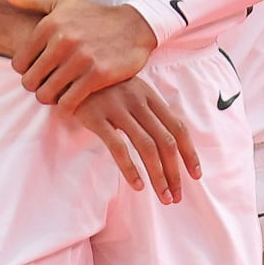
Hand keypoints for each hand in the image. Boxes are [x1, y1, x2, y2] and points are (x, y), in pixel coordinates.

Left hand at [0, 0, 156, 109]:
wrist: (133, 26)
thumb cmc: (91, 15)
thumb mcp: (60, 1)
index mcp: (49, 24)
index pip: (18, 63)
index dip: (26, 71)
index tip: (39, 70)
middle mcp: (63, 40)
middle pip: (29, 82)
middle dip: (37, 86)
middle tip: (48, 84)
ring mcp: (81, 58)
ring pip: (46, 94)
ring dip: (51, 98)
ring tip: (60, 92)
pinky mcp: (98, 75)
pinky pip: (69, 102)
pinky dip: (68, 106)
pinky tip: (73, 99)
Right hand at [69, 76, 200, 203]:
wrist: (68, 68)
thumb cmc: (101, 86)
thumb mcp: (129, 90)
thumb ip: (147, 110)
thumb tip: (167, 142)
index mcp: (149, 95)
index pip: (178, 127)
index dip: (189, 153)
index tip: (195, 175)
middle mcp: (137, 101)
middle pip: (165, 141)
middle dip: (175, 172)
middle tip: (176, 196)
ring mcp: (117, 107)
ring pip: (147, 146)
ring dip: (158, 175)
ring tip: (163, 196)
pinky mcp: (96, 116)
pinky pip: (118, 146)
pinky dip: (130, 168)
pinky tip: (137, 185)